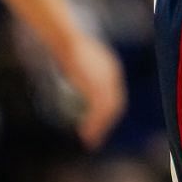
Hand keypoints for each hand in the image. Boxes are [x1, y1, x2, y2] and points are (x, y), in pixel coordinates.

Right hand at [53, 30, 126, 148]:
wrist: (67, 40)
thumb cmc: (67, 45)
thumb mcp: (78, 57)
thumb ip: (82, 70)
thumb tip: (75, 79)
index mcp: (111, 68)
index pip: (115, 94)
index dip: (109, 110)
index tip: (101, 122)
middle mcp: (112, 76)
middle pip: (115, 104)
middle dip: (107, 122)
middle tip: (97, 137)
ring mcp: (106, 82)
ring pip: (107, 111)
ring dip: (100, 128)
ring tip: (91, 140)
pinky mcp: (97, 87)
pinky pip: (97, 112)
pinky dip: (93, 125)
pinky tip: (85, 134)